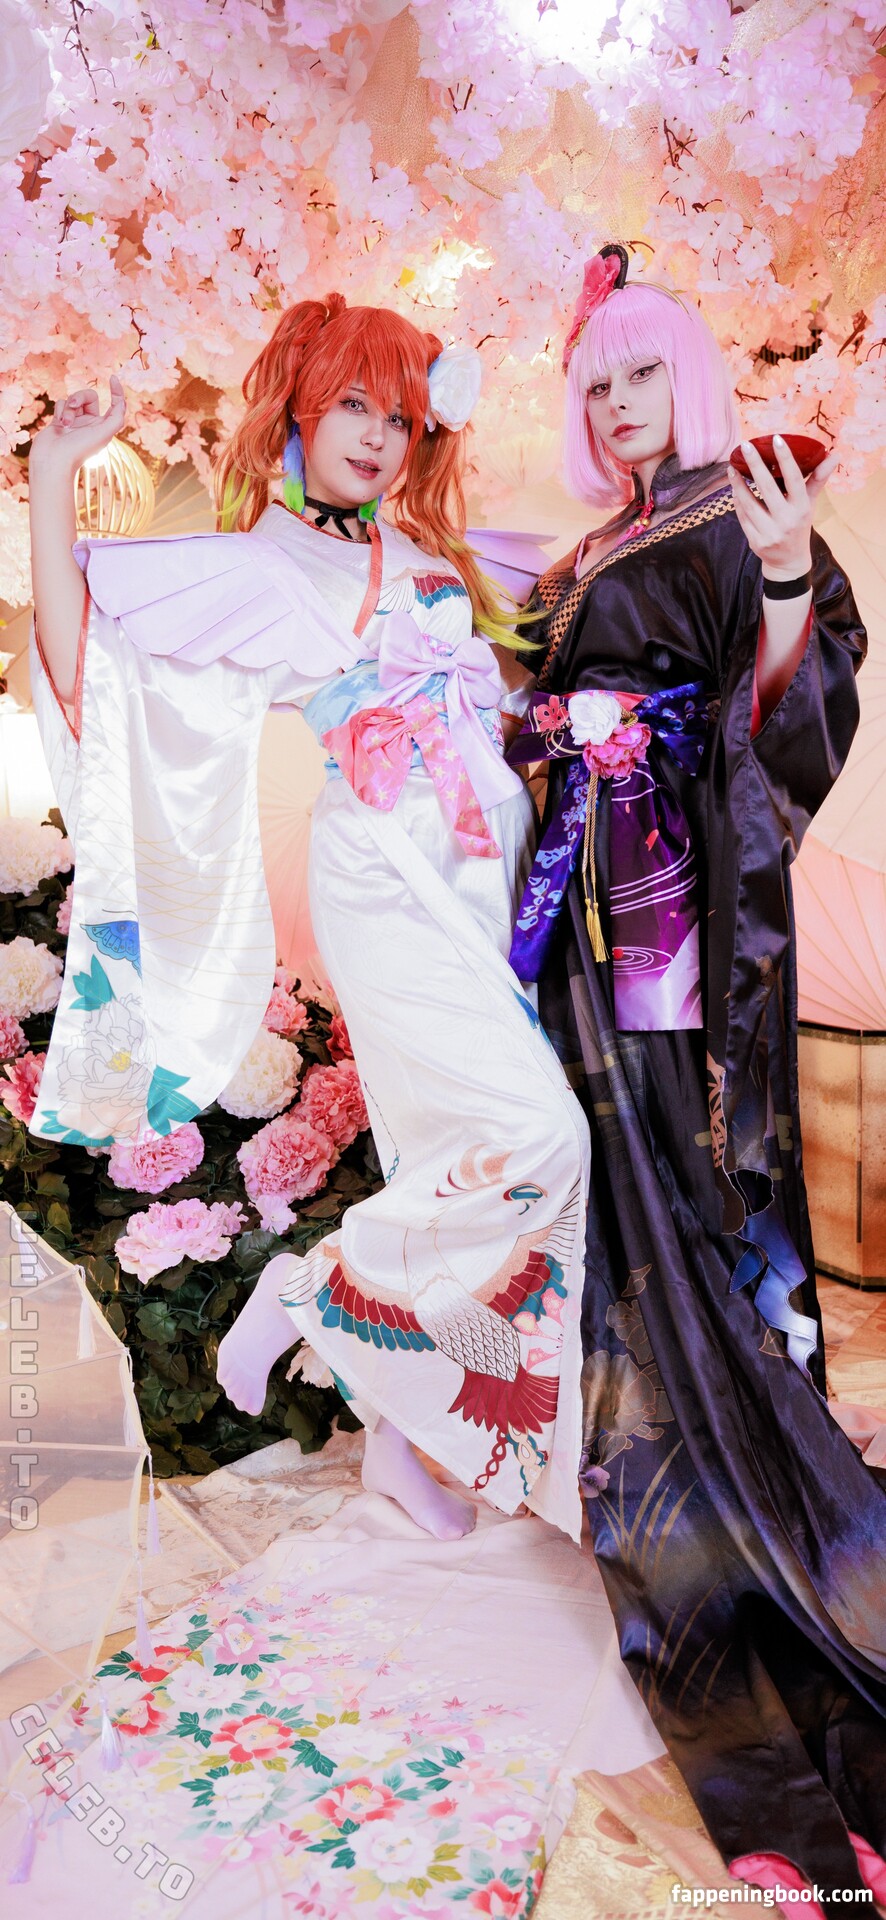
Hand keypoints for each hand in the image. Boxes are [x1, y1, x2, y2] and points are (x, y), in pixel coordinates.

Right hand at [30, 374, 125, 476]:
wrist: (53, 460)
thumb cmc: (80, 449)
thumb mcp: (104, 434)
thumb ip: (117, 418)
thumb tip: (122, 403)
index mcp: (104, 427)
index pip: (115, 405)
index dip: (116, 392)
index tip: (113, 378)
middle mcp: (91, 423)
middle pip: (89, 396)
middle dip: (80, 396)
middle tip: (74, 405)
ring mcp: (75, 421)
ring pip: (73, 399)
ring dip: (69, 408)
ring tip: (65, 423)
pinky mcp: (60, 420)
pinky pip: (61, 403)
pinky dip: (60, 410)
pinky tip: (58, 423)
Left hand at [728, 434, 837, 579]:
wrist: (788, 562)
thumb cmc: (799, 525)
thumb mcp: (810, 503)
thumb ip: (818, 479)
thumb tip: (834, 455)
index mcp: (802, 508)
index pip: (794, 479)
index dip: (786, 459)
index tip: (776, 439)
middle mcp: (787, 520)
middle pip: (767, 488)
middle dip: (755, 465)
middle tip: (744, 445)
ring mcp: (770, 532)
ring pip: (749, 502)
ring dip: (738, 483)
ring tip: (732, 467)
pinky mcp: (755, 541)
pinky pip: (742, 516)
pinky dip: (737, 501)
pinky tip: (734, 488)